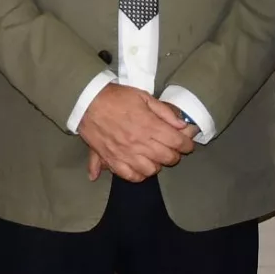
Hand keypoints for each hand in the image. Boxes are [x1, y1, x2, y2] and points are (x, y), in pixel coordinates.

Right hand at [78, 84, 196, 182]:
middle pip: (167, 158)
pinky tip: (140, 167)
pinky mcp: (112, 160)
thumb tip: (182, 125)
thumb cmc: (116, 97)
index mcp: (149, 125)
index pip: (177, 142)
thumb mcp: (144, 97)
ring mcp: (125, 154)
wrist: (87, 102)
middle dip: (175, 154)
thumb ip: (165, 112)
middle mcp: (139, 142)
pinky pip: (130, 176)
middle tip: (172, 149)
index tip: (187, 144)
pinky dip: (139, 175)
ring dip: (157, 165)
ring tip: (155, 157)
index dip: (187, 145)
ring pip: (151, 170)